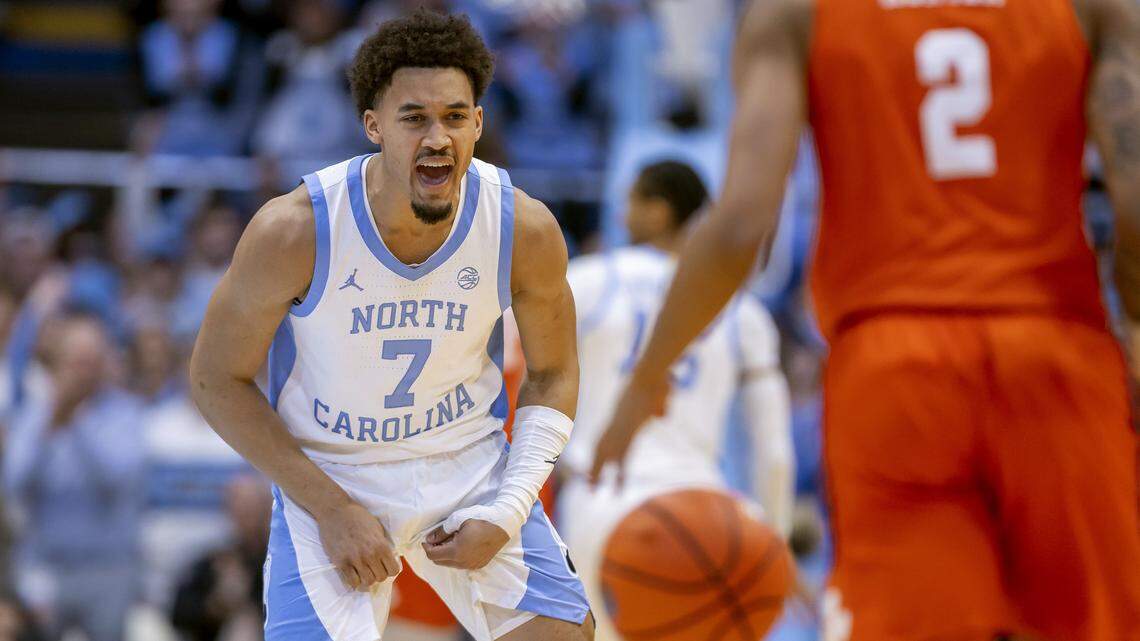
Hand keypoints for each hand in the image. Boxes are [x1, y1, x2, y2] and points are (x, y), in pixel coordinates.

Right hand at [316, 502, 400, 590]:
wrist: (336, 511)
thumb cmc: (358, 517)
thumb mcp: (377, 528)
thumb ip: (383, 545)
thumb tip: (389, 560)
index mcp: (381, 545)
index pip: (393, 570)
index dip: (390, 569)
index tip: (385, 566)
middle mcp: (369, 554)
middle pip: (381, 578)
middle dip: (378, 574)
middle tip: (373, 568)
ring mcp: (354, 559)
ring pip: (367, 582)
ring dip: (367, 579)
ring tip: (364, 572)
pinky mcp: (340, 562)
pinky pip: (352, 582)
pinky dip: (355, 582)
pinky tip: (354, 574)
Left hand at [422, 519, 508, 569]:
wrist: (504, 523)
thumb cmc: (481, 518)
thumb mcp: (457, 520)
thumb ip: (441, 532)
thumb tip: (430, 539)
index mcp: (456, 552)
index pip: (433, 555)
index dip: (427, 547)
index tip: (427, 538)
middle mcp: (463, 563)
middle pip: (440, 562)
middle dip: (435, 551)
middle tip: (437, 538)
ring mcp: (472, 565)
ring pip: (450, 564)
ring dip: (445, 554)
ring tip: (450, 539)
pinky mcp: (479, 565)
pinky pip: (461, 564)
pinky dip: (456, 556)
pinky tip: (461, 544)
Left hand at [588, 368, 669, 484]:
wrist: (650, 374)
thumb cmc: (656, 379)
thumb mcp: (657, 398)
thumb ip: (659, 409)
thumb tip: (663, 415)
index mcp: (619, 415)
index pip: (603, 437)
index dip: (599, 451)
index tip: (592, 464)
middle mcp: (615, 423)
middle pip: (599, 448)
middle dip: (593, 466)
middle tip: (587, 484)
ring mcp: (620, 428)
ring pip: (605, 456)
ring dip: (598, 474)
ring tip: (591, 491)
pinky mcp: (629, 433)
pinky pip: (622, 458)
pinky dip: (619, 475)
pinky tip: (617, 489)